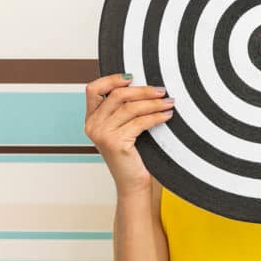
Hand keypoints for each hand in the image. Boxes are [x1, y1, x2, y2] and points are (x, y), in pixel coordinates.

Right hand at [84, 71, 174, 194]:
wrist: (132, 183)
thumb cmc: (131, 156)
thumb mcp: (122, 129)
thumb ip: (122, 110)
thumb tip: (144, 86)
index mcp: (91, 119)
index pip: (93, 89)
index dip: (111, 79)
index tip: (132, 77)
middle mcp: (93, 125)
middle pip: (117, 95)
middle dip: (142, 90)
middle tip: (161, 90)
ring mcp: (102, 134)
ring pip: (130, 107)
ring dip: (153, 103)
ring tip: (169, 102)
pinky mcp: (115, 143)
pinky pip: (140, 122)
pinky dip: (156, 116)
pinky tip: (167, 115)